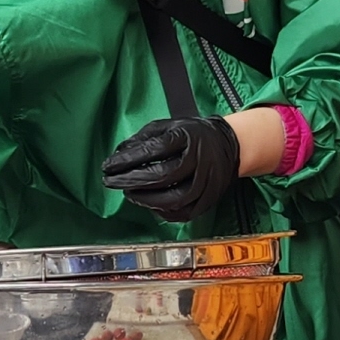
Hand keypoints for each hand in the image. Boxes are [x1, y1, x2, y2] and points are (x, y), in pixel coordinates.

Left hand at [101, 116, 241, 220]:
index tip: (109, 166)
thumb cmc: (194, 135)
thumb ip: (144, 138)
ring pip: (175, 198)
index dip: (128, 159)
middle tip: (112, 182)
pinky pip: (184, 213)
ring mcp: (206, 182)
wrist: (230, 145)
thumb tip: (119, 153)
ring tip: (130, 194)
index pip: (154, 150)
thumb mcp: (170, 126)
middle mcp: (199, 160)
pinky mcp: (209, 199)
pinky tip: (150, 205)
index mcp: (188, 137)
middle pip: (163, 176)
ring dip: (146, 199)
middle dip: (132, 181)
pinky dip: (163, 212)